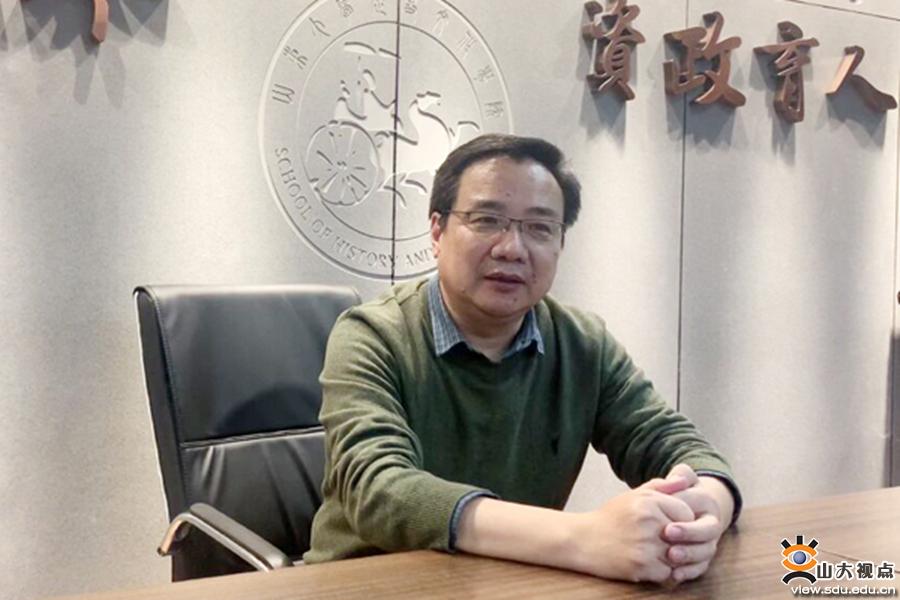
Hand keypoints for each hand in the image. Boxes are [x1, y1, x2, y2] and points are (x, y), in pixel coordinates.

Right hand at [571, 478, 694, 582]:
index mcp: (649, 501)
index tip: (668, 525)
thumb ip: (661, 486)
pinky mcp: (641, 566)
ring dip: (670, 557)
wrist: (583, 540)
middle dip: (677, 540)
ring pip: (678, 555)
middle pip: (685, 535)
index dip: (682, 521)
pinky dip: (660, 571)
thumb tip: (685, 480)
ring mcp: (646, 545)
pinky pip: (667, 572)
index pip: (687, 513)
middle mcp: (649, 522)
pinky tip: (646, 562)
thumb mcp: (634, 495)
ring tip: (653, 551)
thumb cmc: (611, 517)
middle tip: (662, 540)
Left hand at [658, 464, 732, 582]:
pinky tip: (674, 576)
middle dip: (689, 536)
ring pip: (706, 552)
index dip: (686, 519)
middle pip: (708, 532)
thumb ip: (679, 475)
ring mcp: (709, 541)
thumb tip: (678, 477)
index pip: (702, 509)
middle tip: (667, 537)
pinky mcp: (703, 556)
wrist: (687, 508)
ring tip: (671, 558)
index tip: (667, 527)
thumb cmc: (678, 492)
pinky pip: (701, 567)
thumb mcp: (679, 479)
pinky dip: (689, 573)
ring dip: (690, 557)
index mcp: (707, 501)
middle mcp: (711, 522)